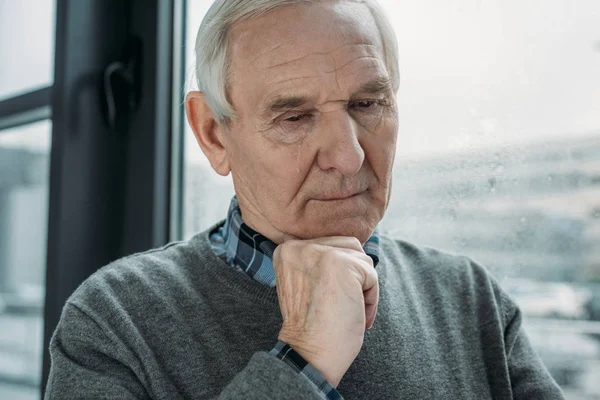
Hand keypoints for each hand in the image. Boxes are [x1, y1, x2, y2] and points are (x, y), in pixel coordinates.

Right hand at [273, 236, 378, 386]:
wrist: (308, 353)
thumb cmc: (311, 326)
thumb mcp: (306, 282)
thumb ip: (320, 261)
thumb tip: (356, 248)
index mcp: (288, 250)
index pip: (331, 244)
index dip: (340, 274)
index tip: (330, 299)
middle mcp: (301, 246)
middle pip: (349, 247)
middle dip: (355, 277)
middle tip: (342, 305)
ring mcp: (321, 253)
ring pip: (362, 260)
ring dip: (363, 288)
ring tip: (348, 310)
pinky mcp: (342, 265)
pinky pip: (371, 275)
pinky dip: (370, 299)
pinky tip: (355, 315)